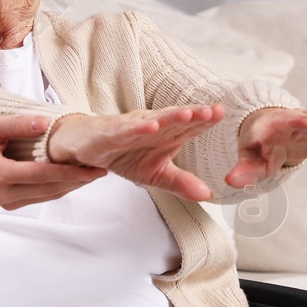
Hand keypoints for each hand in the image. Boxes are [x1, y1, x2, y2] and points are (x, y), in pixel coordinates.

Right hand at [0, 115, 107, 208]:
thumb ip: (17, 124)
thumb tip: (46, 123)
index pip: (43, 175)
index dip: (71, 173)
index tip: (93, 169)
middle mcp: (3, 193)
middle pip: (50, 189)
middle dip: (78, 181)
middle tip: (102, 170)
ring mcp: (5, 201)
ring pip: (47, 196)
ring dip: (71, 186)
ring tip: (93, 174)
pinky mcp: (8, 203)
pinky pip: (39, 197)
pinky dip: (57, 188)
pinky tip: (72, 178)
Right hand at [47, 105, 224, 201]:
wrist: (85, 149)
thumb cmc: (123, 155)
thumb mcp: (155, 175)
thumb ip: (181, 183)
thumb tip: (207, 195)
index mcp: (164, 135)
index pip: (187, 127)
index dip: (204, 120)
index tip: (221, 113)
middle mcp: (150, 126)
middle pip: (175, 119)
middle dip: (194, 115)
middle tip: (213, 111)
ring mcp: (130, 127)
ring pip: (153, 121)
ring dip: (170, 117)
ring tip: (188, 113)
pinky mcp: (110, 133)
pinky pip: (125, 130)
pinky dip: (137, 128)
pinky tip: (149, 126)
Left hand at [227, 108, 306, 188]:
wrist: (267, 130)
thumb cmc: (257, 146)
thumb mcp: (249, 158)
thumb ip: (243, 170)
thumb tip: (230, 182)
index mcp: (271, 126)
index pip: (282, 123)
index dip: (294, 121)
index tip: (305, 120)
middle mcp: (289, 121)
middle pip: (304, 119)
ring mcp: (305, 124)